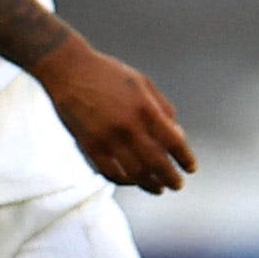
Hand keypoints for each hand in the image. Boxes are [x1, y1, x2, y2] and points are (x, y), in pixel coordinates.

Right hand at [33, 35, 194, 192]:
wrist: (67, 69)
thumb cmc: (107, 73)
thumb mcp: (143, 83)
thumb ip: (162, 108)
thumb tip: (176, 135)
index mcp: (145, 109)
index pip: (174, 142)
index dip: (185, 158)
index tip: (190, 168)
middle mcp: (128, 126)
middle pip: (157, 163)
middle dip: (171, 178)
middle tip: (177, 185)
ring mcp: (107, 138)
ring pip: (134, 172)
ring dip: (149, 184)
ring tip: (157, 188)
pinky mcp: (88, 145)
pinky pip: (109, 171)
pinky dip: (123, 180)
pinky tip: (131, 180)